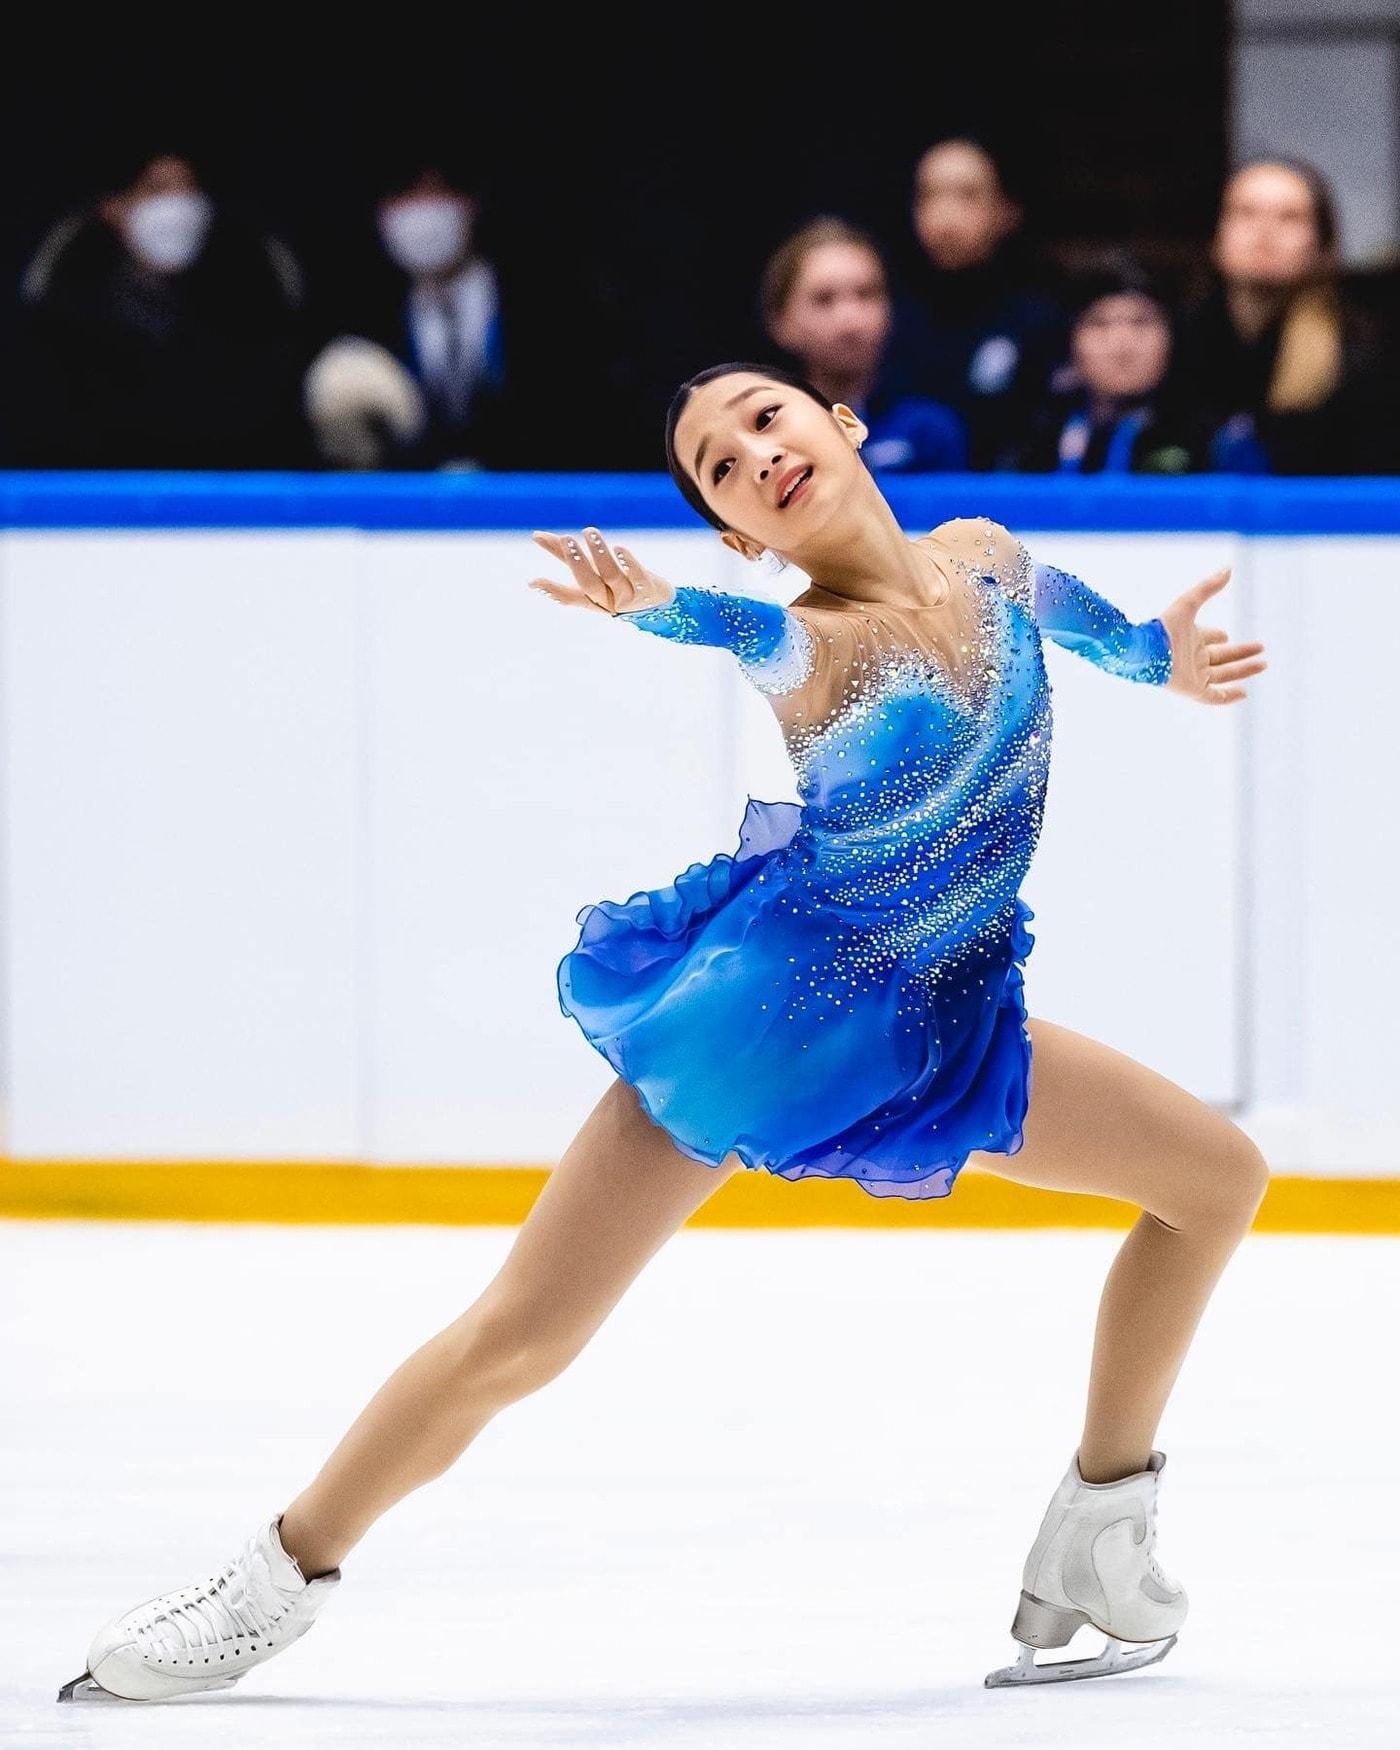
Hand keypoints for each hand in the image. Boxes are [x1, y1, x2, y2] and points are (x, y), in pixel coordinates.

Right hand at [528, 528, 676, 616]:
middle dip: (577, 562)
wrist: (657, 602)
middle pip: (590, 584)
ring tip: (589, 532)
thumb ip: (565, 555)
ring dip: (600, 554)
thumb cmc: (615, 585)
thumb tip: (536, 535)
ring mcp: (629, 596)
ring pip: (612, 576)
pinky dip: (628, 563)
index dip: (552, 591)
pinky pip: (637, 575)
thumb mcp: (591, 572)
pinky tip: (619, 548)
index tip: (533, 582)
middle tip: (566, 539)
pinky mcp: (647, 587)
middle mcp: (609, 601)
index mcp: (592, 600)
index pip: (569, 597)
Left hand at [1158, 567, 1266, 704]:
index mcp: (1191, 638)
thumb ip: (1207, 587)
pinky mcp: (1192, 690)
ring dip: (1243, 670)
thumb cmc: (1164, 628)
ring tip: (1263, 664)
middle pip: (1222, 657)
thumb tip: (1228, 569)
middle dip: (1241, 653)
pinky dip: (1229, 696)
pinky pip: (1213, 697)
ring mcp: (1193, 674)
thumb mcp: (1189, 603)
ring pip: (1223, 675)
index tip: (1227, 636)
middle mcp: (1193, 657)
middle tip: (1261, 649)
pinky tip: (1244, 692)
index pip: (1210, 639)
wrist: (1146, 653)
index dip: (1219, 636)